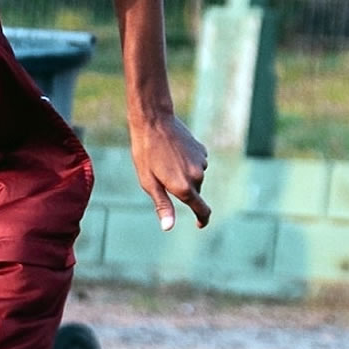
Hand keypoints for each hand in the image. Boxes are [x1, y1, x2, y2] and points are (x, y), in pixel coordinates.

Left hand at [129, 115, 209, 230]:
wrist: (154, 122)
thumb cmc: (146, 153)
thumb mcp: (148, 182)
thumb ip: (162, 205)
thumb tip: (168, 227)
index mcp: (184, 188)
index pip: (202, 210)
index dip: (202, 220)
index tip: (199, 224)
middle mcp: (197, 176)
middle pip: (194, 193)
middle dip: (182, 191)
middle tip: (160, 176)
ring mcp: (201, 162)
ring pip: (195, 177)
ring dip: (183, 175)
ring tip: (164, 162)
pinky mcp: (202, 151)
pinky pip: (196, 164)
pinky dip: (186, 163)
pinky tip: (172, 152)